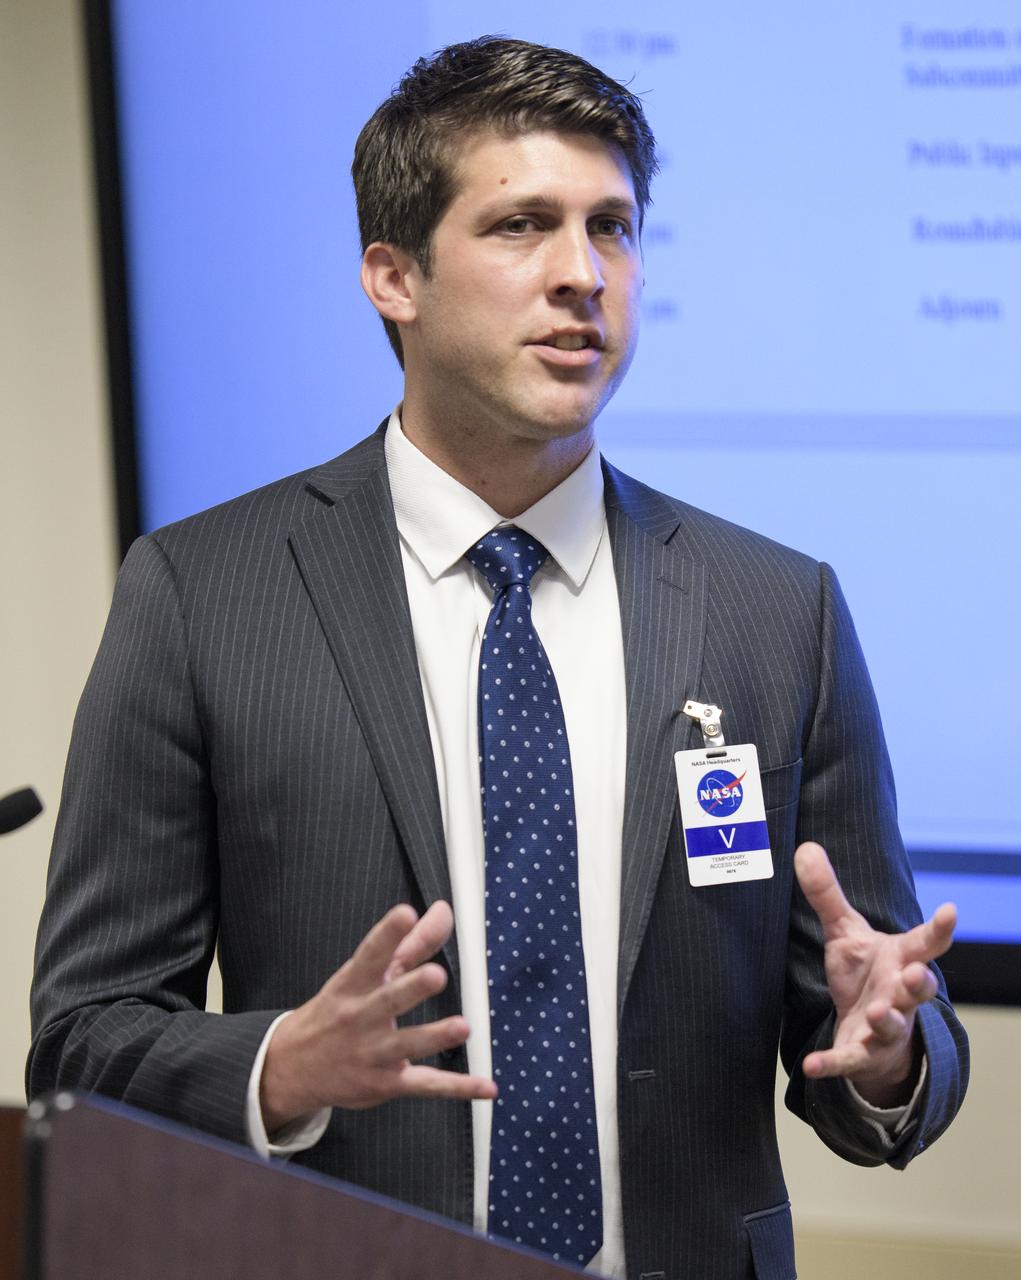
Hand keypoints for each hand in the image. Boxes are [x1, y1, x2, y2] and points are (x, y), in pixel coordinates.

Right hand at [260, 901, 496, 1132]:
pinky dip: (457, 1087)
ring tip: (462, 1027)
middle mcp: (360, 1017)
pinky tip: (486, 1087)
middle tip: (436, 975)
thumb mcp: (365, 976)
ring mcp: (372, 1053)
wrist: (294, 1067)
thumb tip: (443, 911)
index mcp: (353, 984)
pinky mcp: (386, 1083)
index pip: (370, 955)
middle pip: (388, 1000)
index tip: (404, 914)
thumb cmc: (339, 1010)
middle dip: (412, 987)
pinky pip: (425, 1085)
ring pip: (406, 1045)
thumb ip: (409, 944)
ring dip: (434, 1036)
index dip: (387, 934)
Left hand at [794, 842, 955, 1107]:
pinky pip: (849, 1059)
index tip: (950, 910)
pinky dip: (832, 1064)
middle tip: (915, 974)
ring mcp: (885, 1026)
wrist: (867, 1028)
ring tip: (875, 1012)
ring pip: (893, 1024)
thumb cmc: (866, 973)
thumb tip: (804, 848)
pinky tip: (811, 1066)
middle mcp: (900, 994)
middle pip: (919, 988)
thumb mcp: (846, 932)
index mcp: (901, 959)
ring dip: (887, 1019)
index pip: (925, 943)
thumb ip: (828, 894)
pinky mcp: (863, 1053)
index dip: (939, 929)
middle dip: (919, 982)